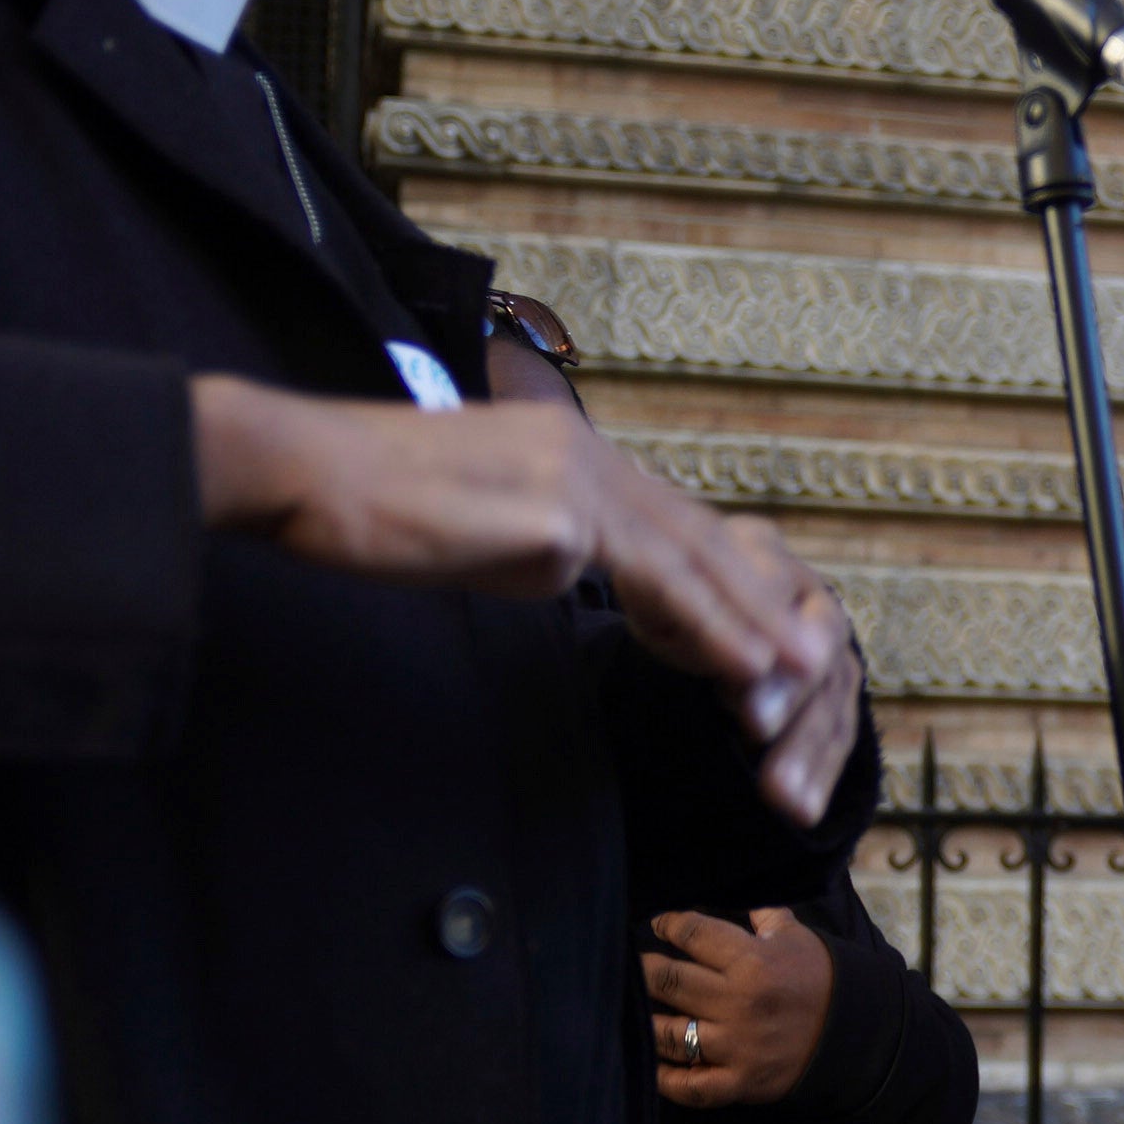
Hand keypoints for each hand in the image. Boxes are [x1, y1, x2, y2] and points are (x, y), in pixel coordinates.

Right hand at [194, 378, 861, 824]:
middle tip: (816, 652)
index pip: (660, 518)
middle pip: (692, 536)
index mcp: (561, 449)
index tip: (761, 620)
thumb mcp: (471, 519)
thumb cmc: (366, 506)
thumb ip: (532, 538)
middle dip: (757, 600)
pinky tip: (738, 671)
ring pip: (688, 563)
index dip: (716, 573)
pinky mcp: (553, 525)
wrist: (308, 476)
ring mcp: (571, 485)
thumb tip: (566, 568)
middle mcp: (580, 454)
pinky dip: (706, 633)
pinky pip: (648, 590)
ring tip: (799, 674)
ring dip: (749, 624)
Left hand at [619, 520, 864, 830]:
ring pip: (832, 696)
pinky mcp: (838, 689)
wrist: (693, 617)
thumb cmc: (666, 598)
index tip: (735, 677)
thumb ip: (670, 612)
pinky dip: (820, 775)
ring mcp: (830, 645)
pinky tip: (801, 813)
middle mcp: (807, 593)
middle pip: (817, 640)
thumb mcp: (653, 595)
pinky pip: (839, 732)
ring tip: (783, 801)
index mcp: (758, 551)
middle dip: (788, 691)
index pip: (769, 583)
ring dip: (807, 751)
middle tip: (755, 728)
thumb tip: (698, 648)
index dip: (758, 627)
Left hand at [644, 907, 836, 1108]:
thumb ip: (762, 912)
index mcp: (753, 961)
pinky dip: (665, 1079)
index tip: (658, 924)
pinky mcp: (740, 1083)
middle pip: (668, 980)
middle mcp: (739, 1003)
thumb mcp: (795, 937)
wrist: (856, 1034)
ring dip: (644, 1021)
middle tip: (632, 965)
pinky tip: (649, 1066)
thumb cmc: (820, 979)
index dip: (667, 924)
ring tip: (634, 1010)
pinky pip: (690, 1086)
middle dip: (643, 970)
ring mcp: (737, 1047)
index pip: (691, 933)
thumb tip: (735, 885)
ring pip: (667, 1034)